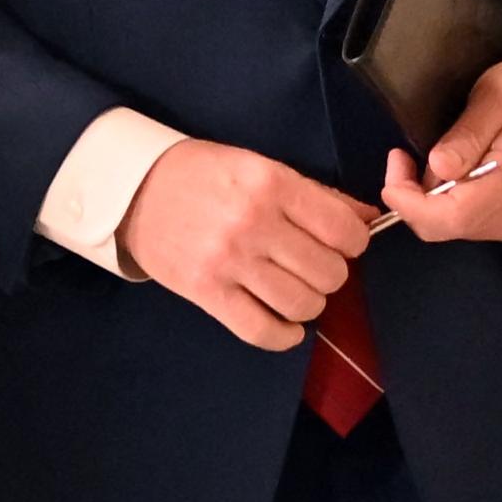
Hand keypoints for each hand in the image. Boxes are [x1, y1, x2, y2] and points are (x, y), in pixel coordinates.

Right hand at [117, 140, 377, 351]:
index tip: (338, 242)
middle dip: (329, 273)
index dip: (352, 242)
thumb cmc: (202, 173)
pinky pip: (262, 331)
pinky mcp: (206, 292)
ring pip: (303, 304)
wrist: (133, 189)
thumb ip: (315, 193)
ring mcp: (228, 261)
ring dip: (307, 303)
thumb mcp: (259, 166)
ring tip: (292, 289)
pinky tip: (284, 324)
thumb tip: (368, 217)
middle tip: (308, 264)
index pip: (344, 230)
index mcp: (271, 183)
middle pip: (329, 273)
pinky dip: (283, 335)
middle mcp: (253, 223)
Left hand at [376, 54, 501, 243]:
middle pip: (443, 226)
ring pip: (450, 227)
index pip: (450, 216)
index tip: (395, 163)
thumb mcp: (499, 91)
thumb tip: (436, 168)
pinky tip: (453, 171)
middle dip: (411, 196)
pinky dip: (445, 201)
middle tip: (403, 155)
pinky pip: (465, 222)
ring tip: (435, 155)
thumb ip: (468, 133)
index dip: (409, 200)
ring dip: (427, 197)